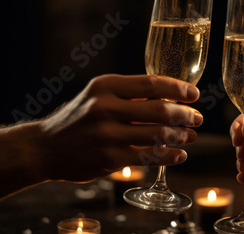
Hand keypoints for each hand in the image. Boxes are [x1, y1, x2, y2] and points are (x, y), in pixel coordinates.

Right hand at [39, 74, 202, 181]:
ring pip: (157, 135)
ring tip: (191, 136)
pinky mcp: (109, 159)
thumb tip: (172, 95)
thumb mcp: (98, 95)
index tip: (194, 94)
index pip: (151, 83)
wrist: (46, 147)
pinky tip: (180, 154)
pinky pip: (149, 157)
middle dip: (185, 115)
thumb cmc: (80, 117)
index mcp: (105, 86)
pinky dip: (170, 156)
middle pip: (159, 110)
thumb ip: (130, 94)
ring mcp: (106, 135)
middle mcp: (104, 108)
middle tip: (197, 118)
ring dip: (181, 136)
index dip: (178, 89)